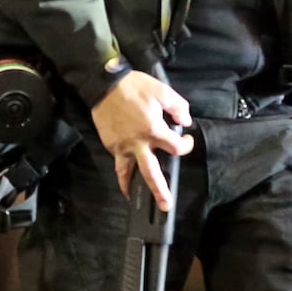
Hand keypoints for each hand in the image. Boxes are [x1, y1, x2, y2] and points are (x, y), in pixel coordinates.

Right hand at [90, 71, 193, 210]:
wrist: (105, 85)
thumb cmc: (134, 87)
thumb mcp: (162, 91)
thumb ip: (178, 107)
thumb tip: (185, 121)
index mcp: (154, 130)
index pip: (176, 148)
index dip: (186, 145)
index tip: (186, 141)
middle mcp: (139, 143)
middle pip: (151, 173)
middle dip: (160, 191)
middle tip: (165, 205)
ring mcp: (122, 146)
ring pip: (128, 173)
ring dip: (133, 188)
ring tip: (137, 199)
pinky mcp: (111, 145)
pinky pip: (118, 162)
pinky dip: (122, 171)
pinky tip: (126, 177)